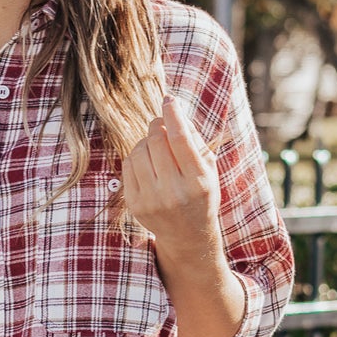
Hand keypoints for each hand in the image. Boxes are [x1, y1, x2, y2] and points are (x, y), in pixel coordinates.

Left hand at [121, 95, 219, 252]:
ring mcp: (151, 201)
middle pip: (156, 141)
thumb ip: (194, 139)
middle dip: (157, 126)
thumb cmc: (200, 194)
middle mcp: (174, 193)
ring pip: (139, 150)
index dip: (172, 115)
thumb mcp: (208, 169)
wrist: (188, 236)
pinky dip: (136, 157)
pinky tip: (147, 163)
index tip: (169, 100)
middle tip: (161, 125)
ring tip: (156, 148)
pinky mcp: (135, 205)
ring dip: (146, 141)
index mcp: (198, 182)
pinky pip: (128, 165)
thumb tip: (172, 109)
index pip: (180, 139)